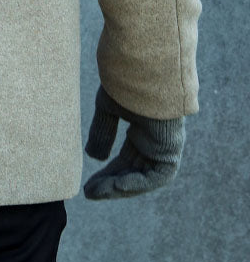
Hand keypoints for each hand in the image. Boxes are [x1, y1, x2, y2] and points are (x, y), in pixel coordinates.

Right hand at [83, 83, 185, 199]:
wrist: (143, 68)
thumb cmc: (126, 81)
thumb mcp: (108, 108)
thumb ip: (102, 132)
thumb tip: (93, 157)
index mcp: (143, 130)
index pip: (126, 160)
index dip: (107, 173)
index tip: (89, 184)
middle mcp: (155, 142)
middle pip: (133, 172)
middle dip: (111, 184)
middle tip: (90, 193)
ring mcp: (164, 147)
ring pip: (143, 178)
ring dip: (120, 187)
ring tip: (97, 193)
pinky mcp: (171, 149)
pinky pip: (156, 176)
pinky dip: (137, 183)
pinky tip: (117, 185)